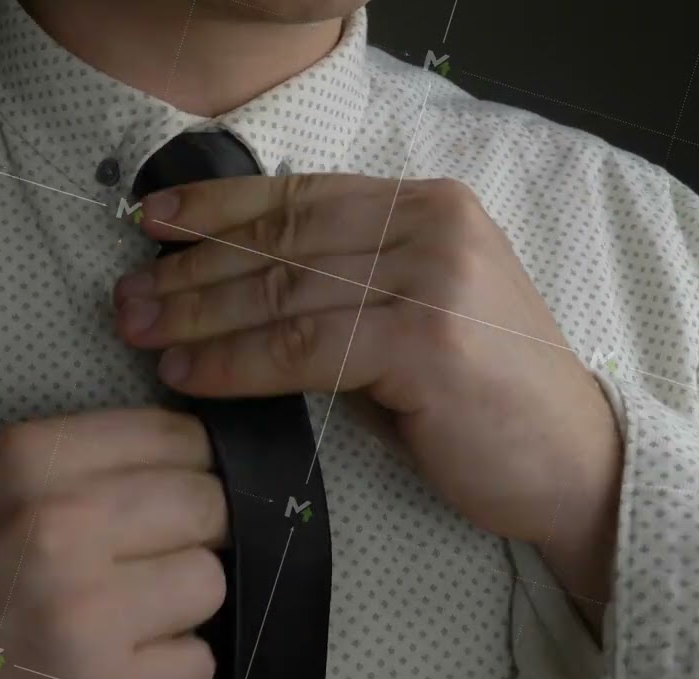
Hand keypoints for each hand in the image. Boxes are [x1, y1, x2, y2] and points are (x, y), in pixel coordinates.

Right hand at [0, 408, 226, 678]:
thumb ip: (74, 466)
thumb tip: (177, 463)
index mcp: (28, 460)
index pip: (179, 438)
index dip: (193, 467)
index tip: (181, 491)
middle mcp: (62, 526)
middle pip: (210, 508)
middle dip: (194, 534)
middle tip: (151, 561)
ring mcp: (85, 618)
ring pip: (208, 588)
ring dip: (178, 608)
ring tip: (123, 623)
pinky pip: (192, 668)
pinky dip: (164, 675)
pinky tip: (112, 673)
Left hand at [113, 175, 621, 550]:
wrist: (572, 461)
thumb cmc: (480, 398)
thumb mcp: (411, 315)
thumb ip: (341, 287)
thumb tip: (226, 289)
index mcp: (427, 205)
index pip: (301, 196)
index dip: (219, 208)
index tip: (152, 223)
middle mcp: (431, 224)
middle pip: (282, 241)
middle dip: (192, 270)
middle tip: (127, 296)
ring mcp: (432, 276)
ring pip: (283, 292)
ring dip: (197, 315)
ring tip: (138, 333)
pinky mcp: (426, 338)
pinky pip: (302, 348)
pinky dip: (234, 362)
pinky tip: (187, 374)